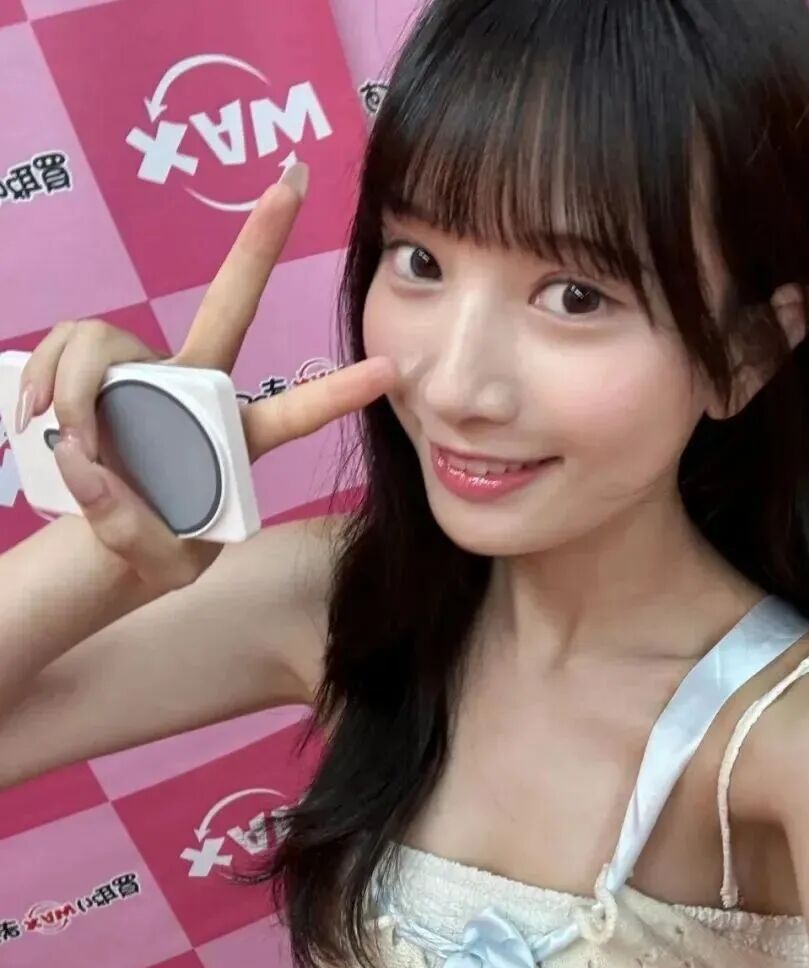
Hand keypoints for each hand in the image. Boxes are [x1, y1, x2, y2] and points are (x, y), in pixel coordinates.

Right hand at [16, 162, 396, 594]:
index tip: (389, 369)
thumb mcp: (159, 563)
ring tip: (67, 443)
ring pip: (109, 340)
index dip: (338, 393)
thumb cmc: (153, 549)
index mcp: (236, 439)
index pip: (293, 411)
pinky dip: (44, 383)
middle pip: (227, 304)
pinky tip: (33, 422)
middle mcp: (198, 388)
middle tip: (293, 181)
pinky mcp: (95, 368)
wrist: (104, 542)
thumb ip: (132, 528)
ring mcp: (147, 372)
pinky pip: (66, 346)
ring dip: (75, 390)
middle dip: (260, 241)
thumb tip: (82, 453)